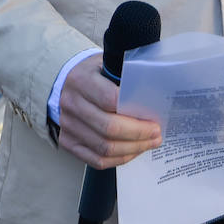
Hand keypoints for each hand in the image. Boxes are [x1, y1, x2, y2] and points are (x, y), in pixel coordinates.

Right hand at [57, 54, 161, 168]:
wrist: (69, 83)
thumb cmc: (96, 74)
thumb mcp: (109, 64)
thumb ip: (128, 77)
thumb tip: (156, 98)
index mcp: (81, 80)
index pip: (110, 99)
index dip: (135, 112)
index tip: (154, 118)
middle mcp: (71, 103)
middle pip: (109, 127)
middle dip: (138, 134)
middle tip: (156, 133)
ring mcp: (67, 125)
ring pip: (104, 147)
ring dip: (132, 149)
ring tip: (149, 143)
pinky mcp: (68, 142)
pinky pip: (96, 159)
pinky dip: (119, 159)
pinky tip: (132, 151)